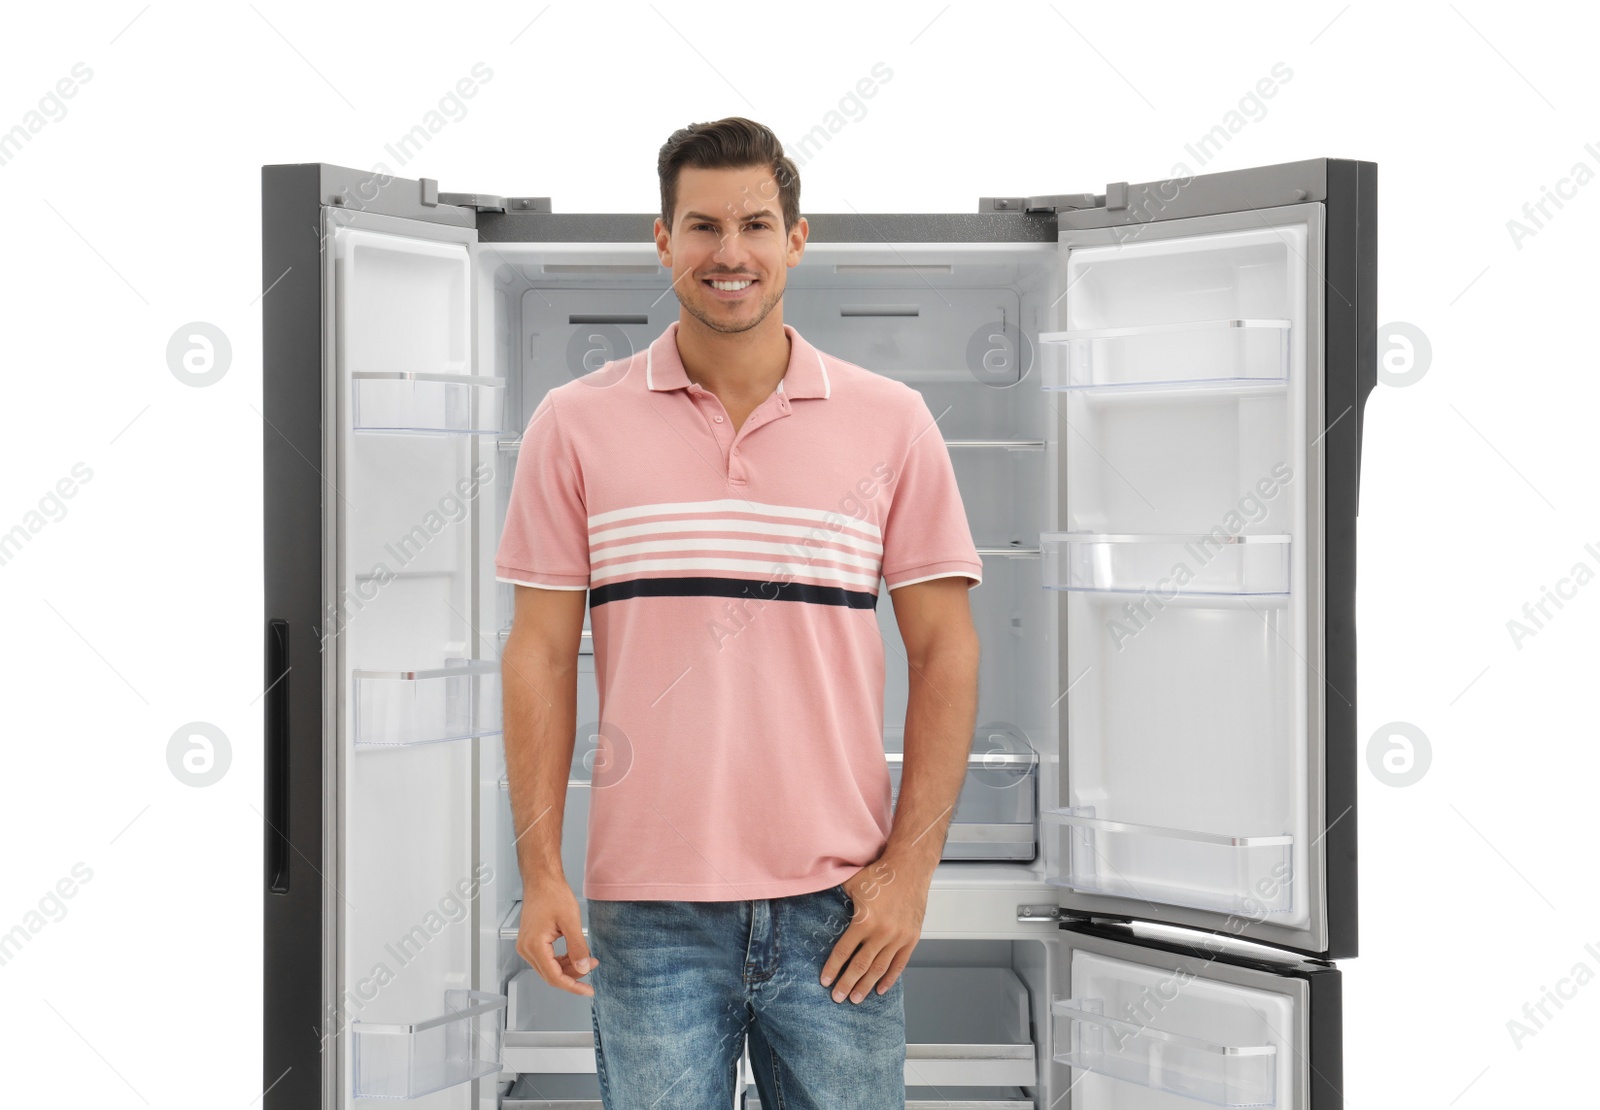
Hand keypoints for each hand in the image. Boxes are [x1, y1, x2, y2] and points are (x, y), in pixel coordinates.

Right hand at [516, 878, 597, 996]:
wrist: (542, 880)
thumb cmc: (553, 894)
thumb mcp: (571, 921)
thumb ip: (578, 947)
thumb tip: (583, 968)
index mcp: (534, 946)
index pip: (554, 977)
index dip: (573, 986)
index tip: (588, 990)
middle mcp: (526, 949)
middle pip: (550, 975)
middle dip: (573, 975)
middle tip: (592, 965)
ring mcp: (526, 946)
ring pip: (548, 969)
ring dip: (568, 968)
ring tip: (586, 959)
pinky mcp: (530, 942)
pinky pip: (546, 960)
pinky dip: (561, 961)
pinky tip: (574, 955)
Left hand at [819, 857, 927, 1003]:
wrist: (909, 867)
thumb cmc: (880, 874)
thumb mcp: (852, 883)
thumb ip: (836, 896)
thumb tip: (814, 894)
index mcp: (865, 921)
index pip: (844, 951)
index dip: (833, 968)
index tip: (825, 981)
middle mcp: (882, 933)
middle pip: (861, 965)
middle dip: (847, 984)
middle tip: (838, 998)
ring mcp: (899, 937)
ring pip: (880, 968)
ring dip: (866, 985)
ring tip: (856, 998)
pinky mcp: (912, 938)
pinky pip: (900, 964)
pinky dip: (890, 978)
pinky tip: (880, 989)